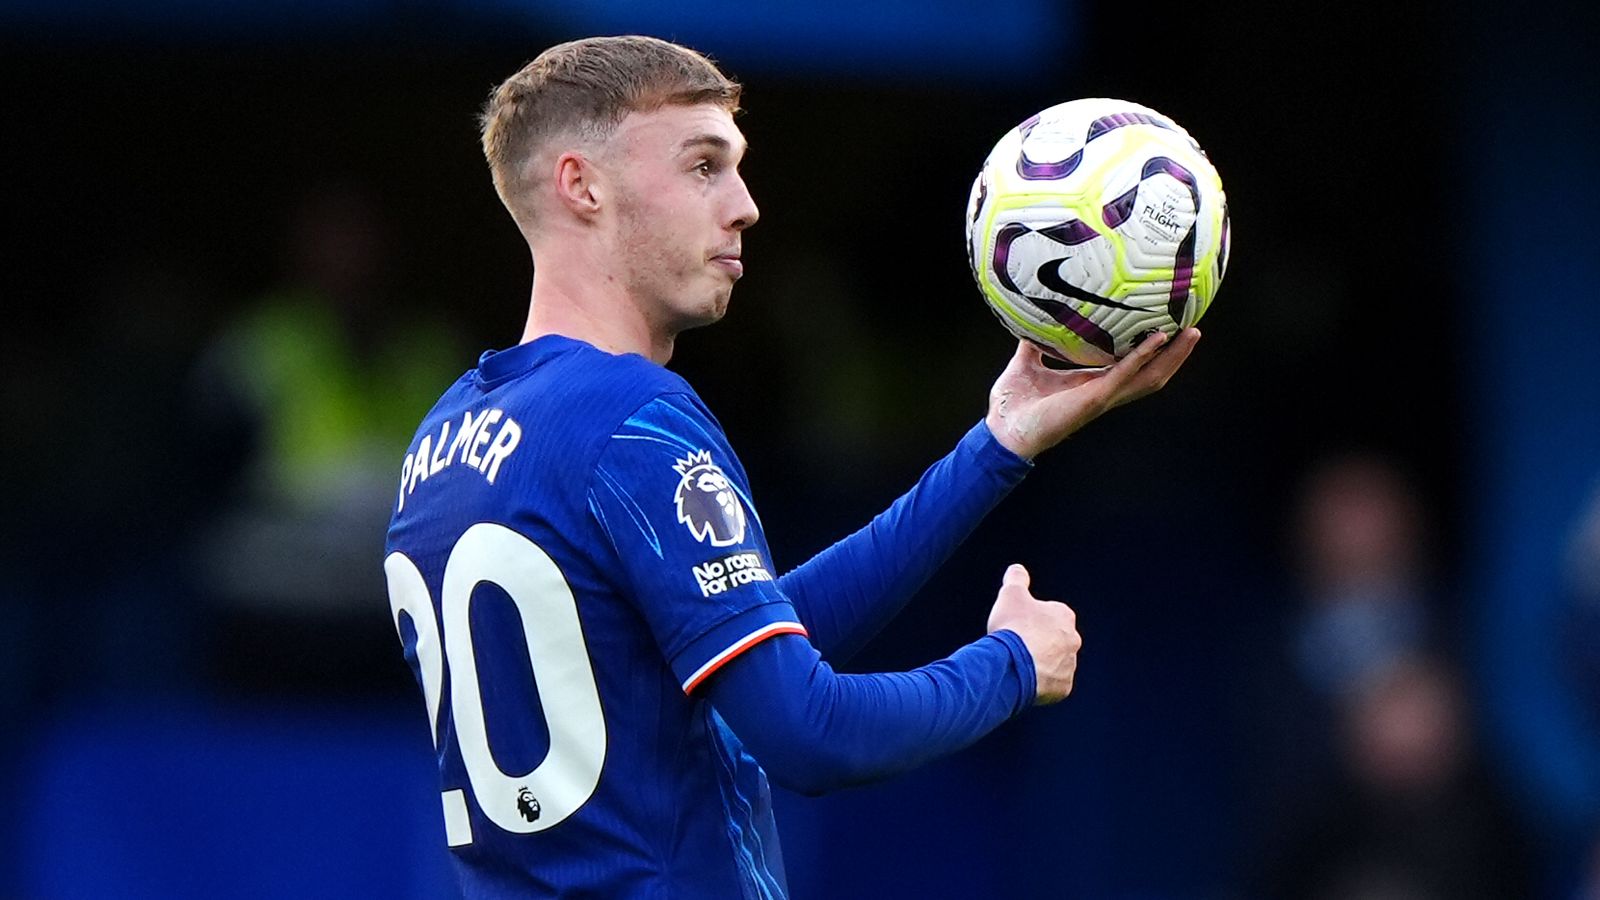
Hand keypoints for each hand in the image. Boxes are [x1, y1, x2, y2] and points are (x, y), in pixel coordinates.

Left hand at [984, 328, 1199, 459]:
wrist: (1002, 430)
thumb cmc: (1013, 403)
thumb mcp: (1027, 362)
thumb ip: (1033, 342)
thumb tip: (1031, 316)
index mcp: (1093, 383)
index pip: (1134, 367)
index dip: (1154, 352)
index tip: (1169, 328)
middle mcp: (1104, 391)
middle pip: (1152, 373)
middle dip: (1176, 354)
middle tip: (1195, 329)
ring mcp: (1102, 396)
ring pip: (1149, 378)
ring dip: (1172, 356)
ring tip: (1192, 334)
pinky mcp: (1094, 399)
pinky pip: (1125, 375)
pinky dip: (1142, 357)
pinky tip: (1157, 339)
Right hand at [986, 564, 1080, 704]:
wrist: (1013, 665)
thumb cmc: (1014, 627)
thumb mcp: (1010, 594)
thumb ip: (1016, 578)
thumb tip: (1017, 569)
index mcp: (1064, 616)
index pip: (1051, 614)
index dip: (1031, 619)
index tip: (1018, 624)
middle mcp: (1073, 641)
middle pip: (1054, 640)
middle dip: (1038, 642)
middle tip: (1017, 646)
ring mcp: (1069, 666)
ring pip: (1054, 663)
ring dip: (1039, 663)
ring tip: (1017, 664)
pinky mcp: (1063, 688)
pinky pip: (1052, 684)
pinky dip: (1039, 683)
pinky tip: (1023, 679)